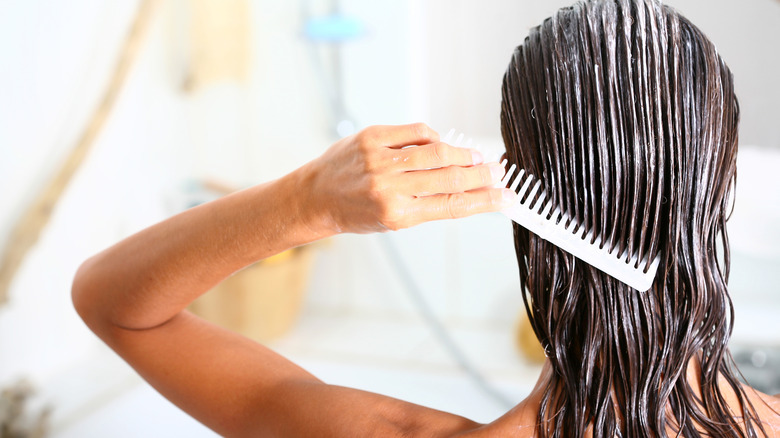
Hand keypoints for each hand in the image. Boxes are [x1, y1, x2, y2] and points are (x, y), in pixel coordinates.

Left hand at [303, 123, 515, 233]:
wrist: (316, 198)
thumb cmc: (356, 212)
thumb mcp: (395, 221)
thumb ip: (429, 204)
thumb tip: (468, 190)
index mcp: (398, 214)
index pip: (453, 206)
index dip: (485, 201)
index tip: (506, 197)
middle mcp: (390, 187)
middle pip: (451, 177)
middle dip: (482, 175)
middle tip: (499, 172)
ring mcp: (380, 160)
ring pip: (437, 151)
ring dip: (463, 154)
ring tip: (478, 157)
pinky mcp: (372, 137)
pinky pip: (416, 132)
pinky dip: (434, 138)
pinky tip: (442, 144)